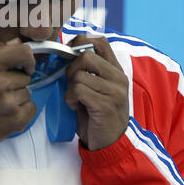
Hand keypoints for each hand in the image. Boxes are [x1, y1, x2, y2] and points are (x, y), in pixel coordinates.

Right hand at [0, 39, 36, 142]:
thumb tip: (17, 41)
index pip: (24, 52)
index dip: (28, 58)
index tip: (25, 66)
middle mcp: (0, 83)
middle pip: (26, 76)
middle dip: (16, 82)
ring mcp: (9, 103)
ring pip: (28, 92)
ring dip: (18, 97)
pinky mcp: (17, 120)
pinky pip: (32, 107)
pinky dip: (23, 111)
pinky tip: (7, 114)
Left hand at [65, 34, 128, 150]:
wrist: (110, 143)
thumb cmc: (96, 113)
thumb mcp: (96, 86)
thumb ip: (87, 69)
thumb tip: (65, 53)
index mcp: (115, 69)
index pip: (100, 41)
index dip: (80, 42)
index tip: (69, 54)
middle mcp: (118, 77)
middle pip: (85, 55)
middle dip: (71, 69)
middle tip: (72, 84)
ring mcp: (114, 91)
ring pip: (79, 75)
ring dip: (70, 88)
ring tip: (76, 99)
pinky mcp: (105, 105)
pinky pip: (78, 91)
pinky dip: (70, 99)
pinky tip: (76, 107)